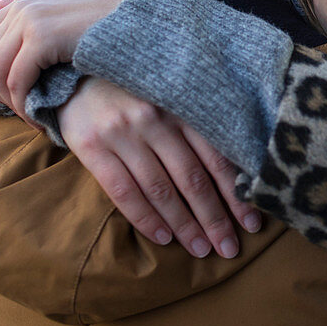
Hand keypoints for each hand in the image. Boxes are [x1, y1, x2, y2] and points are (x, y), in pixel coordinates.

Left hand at [0, 0, 129, 121]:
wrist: (141, 21)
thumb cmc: (112, 22)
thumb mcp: (69, 8)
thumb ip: (35, 9)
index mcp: (21, 4)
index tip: (7, 99)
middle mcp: (19, 9)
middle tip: (20, 113)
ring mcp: (30, 20)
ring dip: (10, 104)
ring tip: (31, 118)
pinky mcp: (43, 37)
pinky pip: (16, 80)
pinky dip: (24, 105)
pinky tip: (39, 117)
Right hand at [59, 77, 262, 258]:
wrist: (74, 76)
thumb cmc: (134, 94)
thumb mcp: (169, 101)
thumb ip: (195, 130)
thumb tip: (237, 173)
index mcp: (181, 107)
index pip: (217, 158)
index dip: (236, 194)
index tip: (252, 222)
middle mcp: (155, 119)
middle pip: (193, 179)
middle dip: (214, 218)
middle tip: (229, 248)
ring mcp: (123, 133)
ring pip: (161, 190)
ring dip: (184, 225)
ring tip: (201, 249)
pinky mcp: (93, 147)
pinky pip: (123, 192)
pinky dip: (145, 219)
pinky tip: (163, 238)